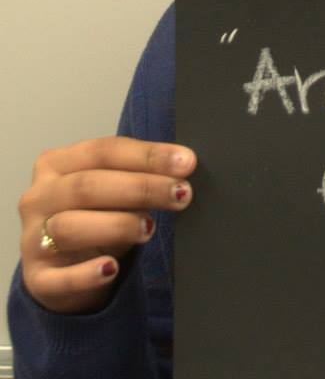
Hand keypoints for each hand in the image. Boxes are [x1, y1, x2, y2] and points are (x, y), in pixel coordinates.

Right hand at [18, 136, 196, 314]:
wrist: (66, 266)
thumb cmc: (97, 214)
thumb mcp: (115, 188)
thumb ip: (141, 173)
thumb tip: (185, 165)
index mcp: (58, 163)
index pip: (104, 151)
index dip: (148, 155)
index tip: (186, 163)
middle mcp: (40, 197)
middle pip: (88, 186)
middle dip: (141, 188)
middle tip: (182, 194)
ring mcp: (33, 239)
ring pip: (69, 227)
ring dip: (116, 225)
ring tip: (150, 229)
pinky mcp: (37, 279)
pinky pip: (58, 278)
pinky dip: (86, 274)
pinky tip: (111, 268)